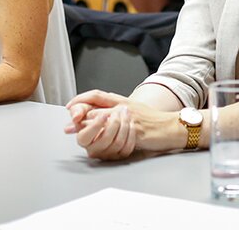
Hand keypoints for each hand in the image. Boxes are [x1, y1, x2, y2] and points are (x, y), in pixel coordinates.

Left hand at [64, 90, 179, 158]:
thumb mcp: (130, 111)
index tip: (69, 107)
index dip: (81, 99)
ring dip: (90, 129)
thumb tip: (91, 118)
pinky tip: (98, 144)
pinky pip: (117, 134)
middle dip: (80, 117)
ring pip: (104, 121)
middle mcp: (124, 106)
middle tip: (69, 127)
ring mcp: (130, 118)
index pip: (97, 95)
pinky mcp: (136, 130)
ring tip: (80, 136)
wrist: (170, 126)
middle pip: (96, 108)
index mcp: (122, 100)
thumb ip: (112, 113)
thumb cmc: (150, 121)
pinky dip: (106, 138)